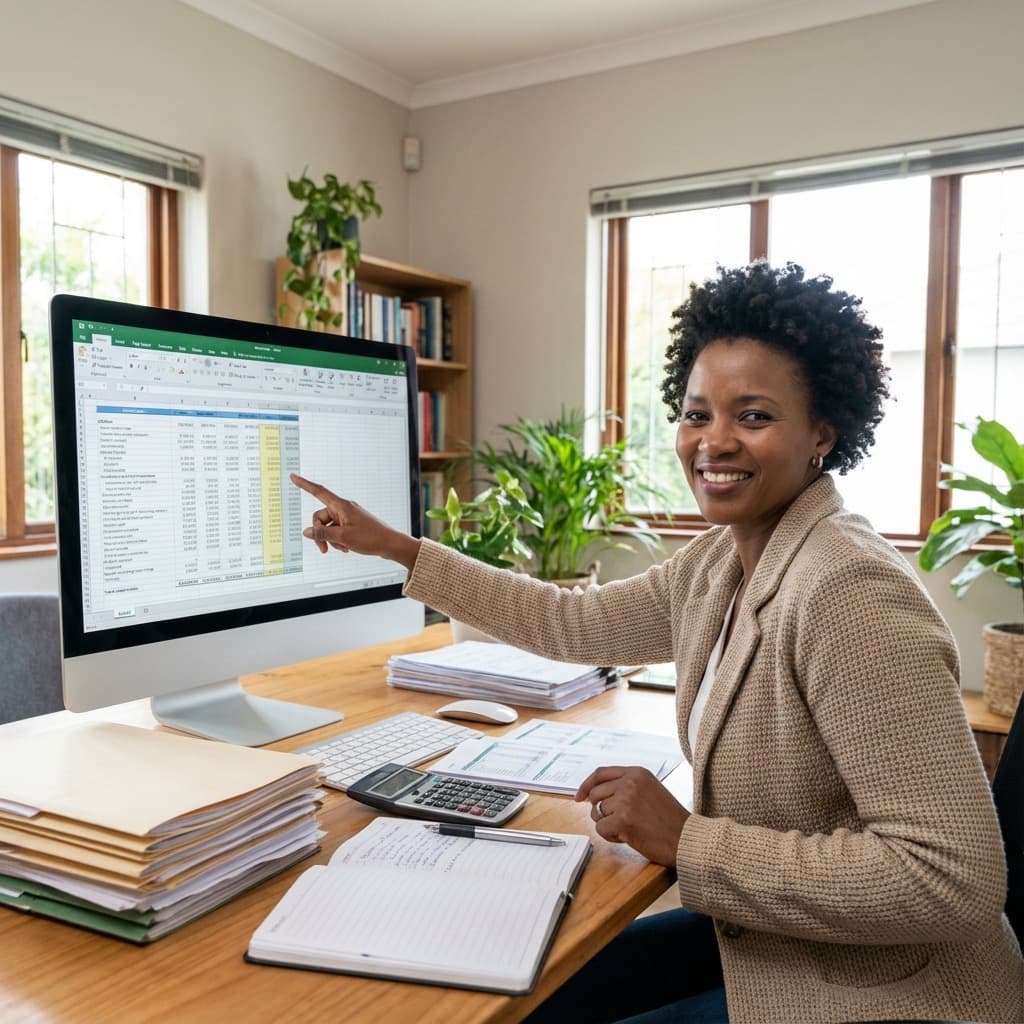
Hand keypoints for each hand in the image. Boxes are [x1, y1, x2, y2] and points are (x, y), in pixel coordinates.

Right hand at [290, 473, 420, 569]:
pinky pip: (337, 531)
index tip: (293, 476)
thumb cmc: (371, 538)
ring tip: (343, 549)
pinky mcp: (352, 525)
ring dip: (331, 540)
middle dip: (320, 534)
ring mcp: (348, 516)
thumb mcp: (343, 538)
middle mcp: (344, 508)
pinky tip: (347, 549)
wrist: (390, 544)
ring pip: (328, 527)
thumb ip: (323, 534)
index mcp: (341, 506)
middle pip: (320, 517)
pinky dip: (339, 540)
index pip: (318, 492)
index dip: (304, 484)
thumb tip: (306, 532)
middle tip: (324, 550)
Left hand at [576, 765, 688, 866]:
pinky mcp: (623, 820)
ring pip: (597, 813)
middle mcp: (630, 782)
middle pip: (595, 794)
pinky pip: (601, 829)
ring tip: (630, 829)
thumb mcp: (650, 790)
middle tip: (618, 822)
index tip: (579, 797)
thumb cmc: (670, 820)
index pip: (600, 773)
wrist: (688, 840)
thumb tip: (592, 794)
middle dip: (600, 811)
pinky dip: (611, 837)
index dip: (586, 785)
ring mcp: (626, 800)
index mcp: (637, 772)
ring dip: (609, 825)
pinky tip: (629, 837)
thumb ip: (626, 786)